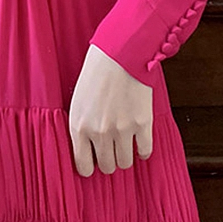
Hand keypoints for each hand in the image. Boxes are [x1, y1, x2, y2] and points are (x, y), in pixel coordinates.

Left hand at [68, 44, 153, 176]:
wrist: (118, 54)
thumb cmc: (96, 74)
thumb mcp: (77, 102)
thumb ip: (81, 127)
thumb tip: (87, 150)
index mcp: (79, 127)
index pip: (83, 166)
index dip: (89, 167)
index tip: (93, 163)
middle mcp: (99, 132)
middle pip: (106, 166)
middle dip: (109, 161)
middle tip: (111, 151)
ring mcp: (122, 130)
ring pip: (125, 163)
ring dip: (125, 157)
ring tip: (125, 146)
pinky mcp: (142, 124)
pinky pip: (144, 152)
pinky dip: (143, 151)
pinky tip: (139, 143)